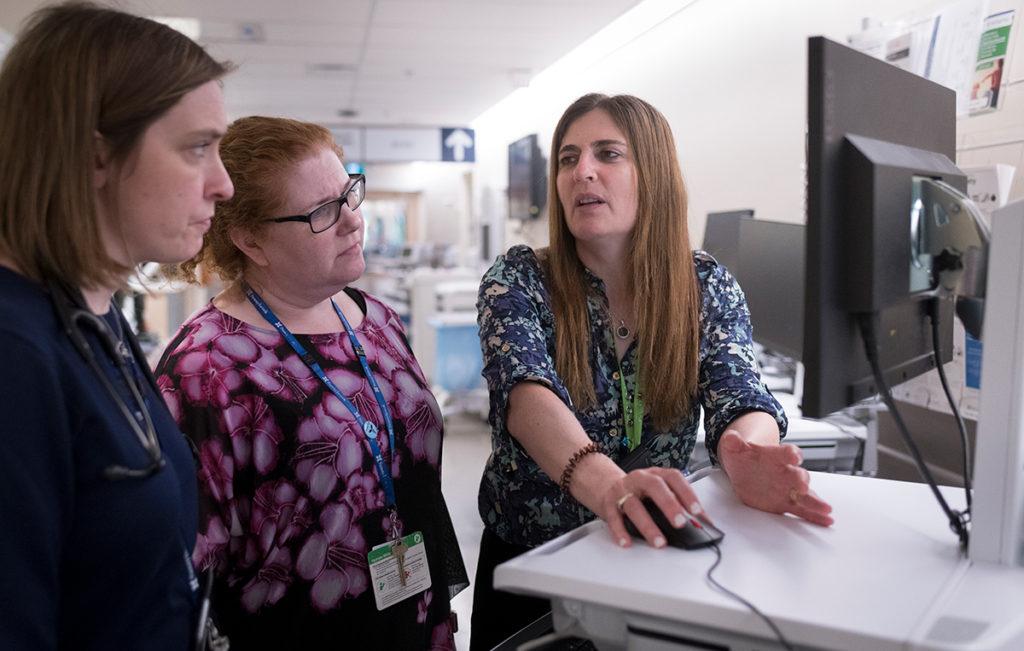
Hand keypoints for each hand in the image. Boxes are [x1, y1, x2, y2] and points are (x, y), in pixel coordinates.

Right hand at [597, 467, 707, 548]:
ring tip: (659, 542)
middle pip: (655, 487)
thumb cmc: (641, 492)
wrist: (608, 486)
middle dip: (669, 505)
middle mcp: (640, 479)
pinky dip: (620, 531)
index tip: (697, 511)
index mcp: (656, 474)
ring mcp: (623, 491)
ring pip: (634, 506)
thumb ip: (680, 503)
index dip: (687, 493)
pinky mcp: (609, 504)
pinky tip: (627, 542)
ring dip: (647, 525)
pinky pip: (614, 518)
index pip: (674, 478)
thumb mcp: (660, 492)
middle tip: (680, 523)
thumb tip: (704, 523)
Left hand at [717, 429, 833, 525]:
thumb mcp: (735, 449)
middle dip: (801, 479)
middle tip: (803, 485)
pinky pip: (802, 510)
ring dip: (815, 501)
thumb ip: (733, 443)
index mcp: (775, 456)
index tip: (795, 456)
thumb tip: (730, 437)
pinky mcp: (786, 502)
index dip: (790, 454)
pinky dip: (815, 515)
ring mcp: (788, 488)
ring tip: (826, 509)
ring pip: (804, 495)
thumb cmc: (745, 458)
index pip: (786, 453)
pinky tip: (826, 520)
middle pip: (798, 474)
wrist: (747, 470)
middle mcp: (786, 472)